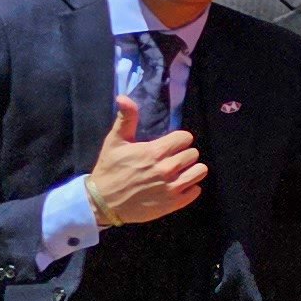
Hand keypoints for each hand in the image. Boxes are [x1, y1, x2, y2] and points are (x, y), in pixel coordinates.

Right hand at [85, 97, 203, 226]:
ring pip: (199, 171)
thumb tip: (124, 97)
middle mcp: (166, 169)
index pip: (185, 138)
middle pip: (193, 154)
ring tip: (179, 172)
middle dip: (184, 154)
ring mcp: (171, 187)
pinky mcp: (172, 203)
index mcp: (154, 152)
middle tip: (171, 159)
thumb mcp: (115, 142)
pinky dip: (189, 188)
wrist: (100, 202)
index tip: (170, 145)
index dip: (179, 140)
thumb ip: (126, 119)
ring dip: (191, 170)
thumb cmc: (109, 169)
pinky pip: (196, 191)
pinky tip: (177, 186)